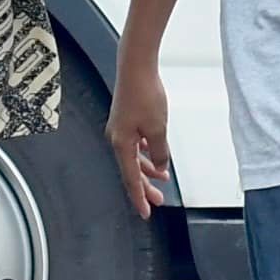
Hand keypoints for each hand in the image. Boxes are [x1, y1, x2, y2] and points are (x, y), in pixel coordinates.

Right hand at [106, 59, 172, 216]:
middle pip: (131, 171)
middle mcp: (116, 139)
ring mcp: (120, 130)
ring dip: (148, 169)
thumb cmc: (144, 93)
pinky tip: (156, 155)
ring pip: (134, 157)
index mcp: (121, 144)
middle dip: (145, 187)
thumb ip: (160, 152)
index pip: (131, 179)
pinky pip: (135, 144)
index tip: (146, 212)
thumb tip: (160, 166)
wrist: (136, 67)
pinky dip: (146, 152)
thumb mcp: (158, 128)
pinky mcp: (126, 120)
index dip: (140, 197)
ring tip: (162, 178)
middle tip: (158, 201)